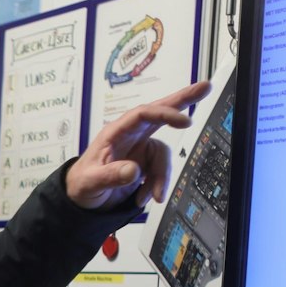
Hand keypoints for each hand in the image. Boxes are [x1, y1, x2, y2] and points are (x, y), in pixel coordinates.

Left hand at [65, 81, 209, 209]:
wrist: (82, 199)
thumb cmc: (81, 184)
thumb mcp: (90, 182)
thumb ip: (111, 176)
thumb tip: (134, 171)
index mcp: (115, 132)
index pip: (142, 115)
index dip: (164, 114)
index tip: (183, 120)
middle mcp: (130, 135)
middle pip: (159, 114)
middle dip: (182, 101)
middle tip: (204, 88)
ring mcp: (139, 148)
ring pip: (163, 154)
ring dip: (161, 176)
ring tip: (153, 196)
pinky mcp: (145, 163)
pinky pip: (160, 170)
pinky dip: (157, 184)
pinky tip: (144, 196)